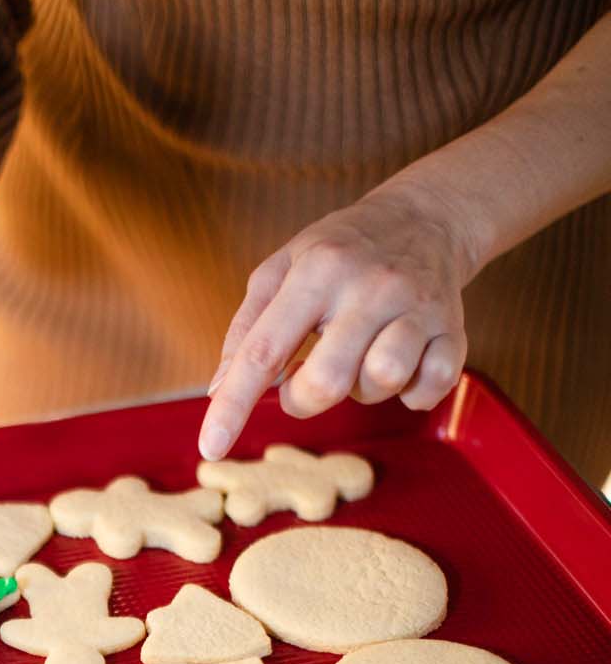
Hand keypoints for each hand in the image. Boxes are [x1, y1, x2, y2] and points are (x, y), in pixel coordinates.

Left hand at [198, 184, 478, 458]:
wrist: (427, 217)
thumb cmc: (340, 252)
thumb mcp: (281, 269)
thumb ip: (247, 328)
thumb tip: (219, 389)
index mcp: (316, 271)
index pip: (263, 350)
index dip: (234, 404)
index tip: (210, 446)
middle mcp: (370, 287)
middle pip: (326, 382)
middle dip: (304, 400)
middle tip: (305, 381)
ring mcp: (416, 307)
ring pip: (382, 382)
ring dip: (363, 391)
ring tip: (361, 361)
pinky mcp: (453, 329)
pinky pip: (430, 389)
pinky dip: (412, 393)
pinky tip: (403, 366)